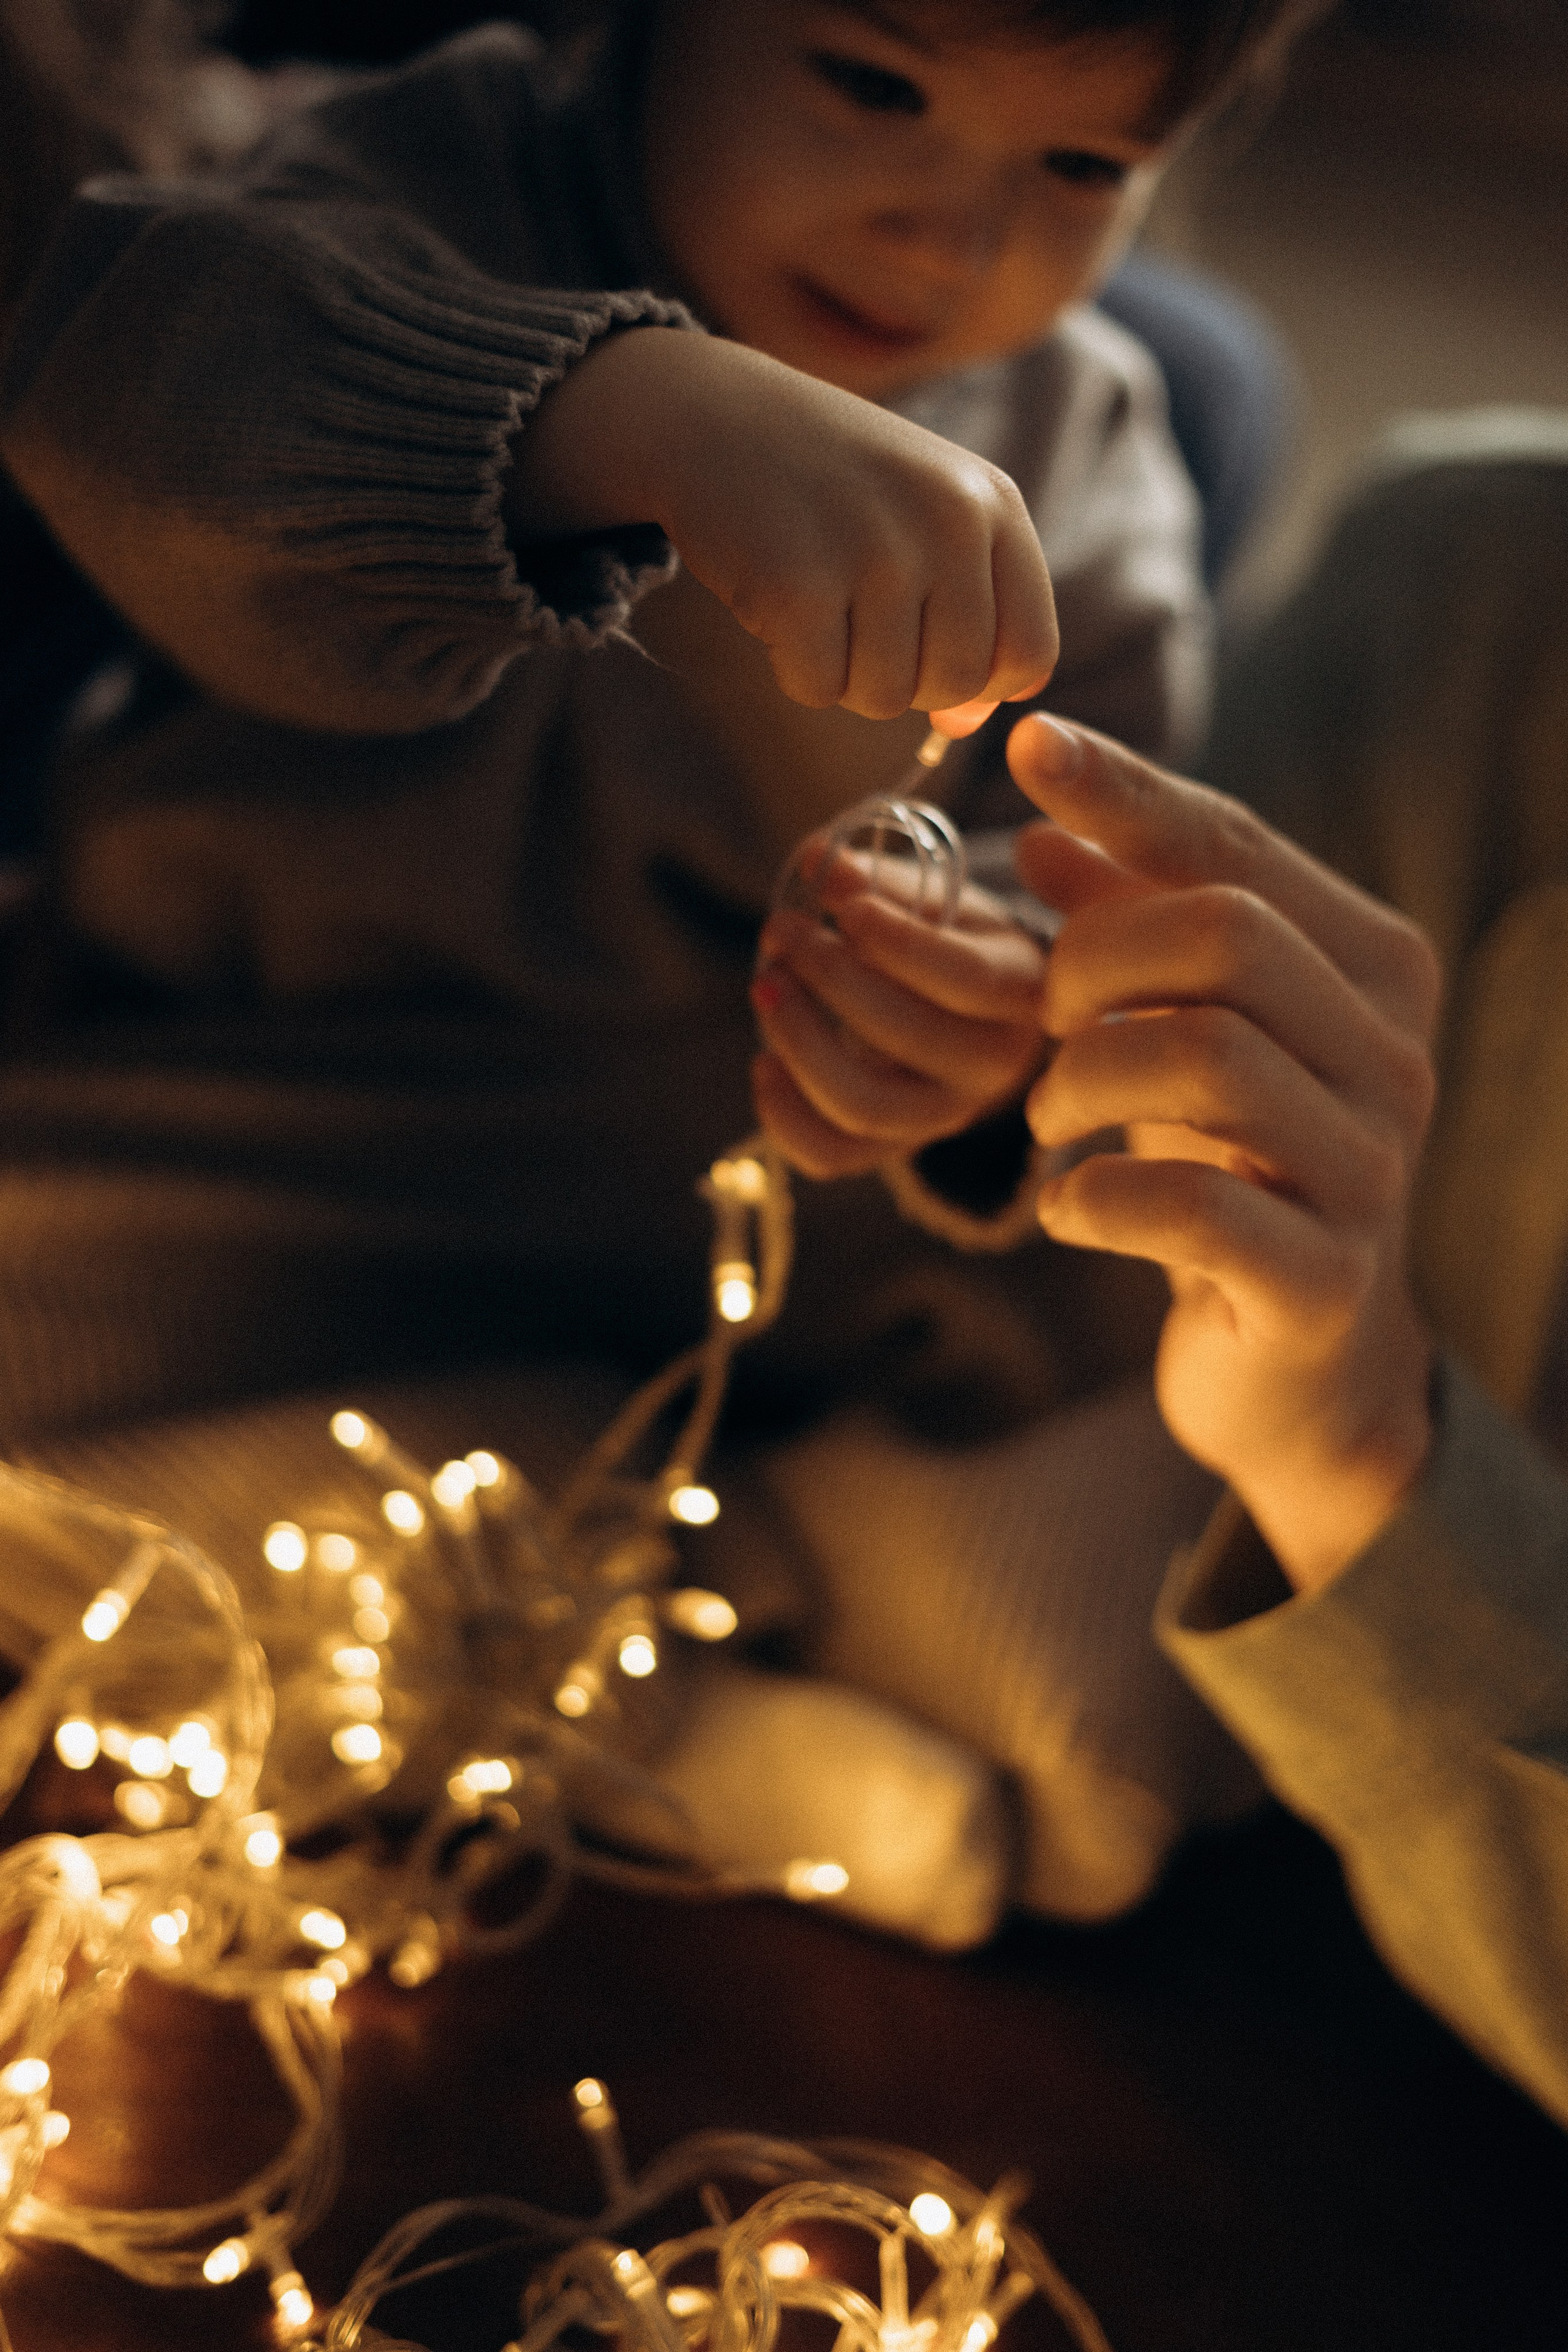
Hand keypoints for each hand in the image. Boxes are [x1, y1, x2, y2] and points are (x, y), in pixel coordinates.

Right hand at [505, 327, 1056, 719]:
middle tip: (858, 627)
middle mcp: (947, 521)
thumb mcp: (922, 521)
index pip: (1029, 652)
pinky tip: (780, 609)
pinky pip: (818, 687)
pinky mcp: (799, 584)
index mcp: (992, 503)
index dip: (982, 681)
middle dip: (905, 682)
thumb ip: (968, 616)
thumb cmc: (830, 483)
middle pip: (956, 684)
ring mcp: (874, 550)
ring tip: (820, 606)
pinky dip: (794, 669)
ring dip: (845, 675)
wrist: (713, 416)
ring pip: (886, 697)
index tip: (929, 651)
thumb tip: (969, 724)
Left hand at [750, 836, 1048, 1177]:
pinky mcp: (894, 1149)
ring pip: (863, 1106)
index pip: (964, 977)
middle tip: (783, 930)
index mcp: (1020, 992)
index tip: (843, 907)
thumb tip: (818, 861)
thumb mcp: (943, 900)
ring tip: (765, 984)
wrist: (974, 1019)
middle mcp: (993, 1067)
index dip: (895, 941)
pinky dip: (783, 1114)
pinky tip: (763, 1062)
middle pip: (905, 1037)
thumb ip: (885, 881)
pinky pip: (830, 1156)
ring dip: (799, 1041)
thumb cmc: (956, 943)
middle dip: (830, 977)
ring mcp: (942, 1116)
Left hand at [1008, 713, 1441, 1593]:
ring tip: (1050, 1116)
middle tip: (1043, 1026)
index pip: (1241, 850)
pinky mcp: (1319, 1280)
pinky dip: (1096, 1197)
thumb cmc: (1234, 1172)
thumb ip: (1132, 930)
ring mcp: (1369, 1173)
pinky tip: (1066, 1207)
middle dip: (1096, 964)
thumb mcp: (1180, 1035)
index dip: (1130, 793)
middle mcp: (1393, 1058)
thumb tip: (1049, 822)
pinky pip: (1193, 1206)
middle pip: (1228, 938)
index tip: (1027, 746)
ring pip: (1209, 1057)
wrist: (1298, 1368)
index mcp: (1372, 973)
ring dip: (1086, 1078)